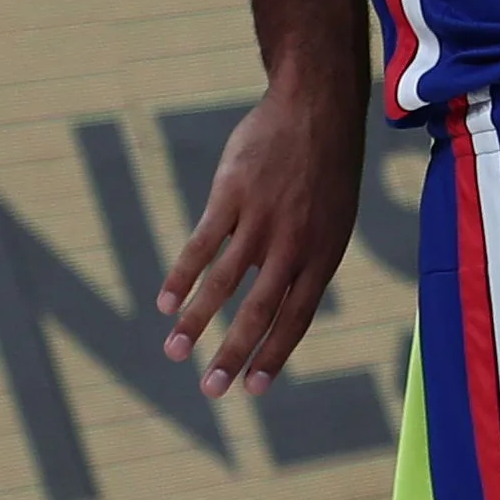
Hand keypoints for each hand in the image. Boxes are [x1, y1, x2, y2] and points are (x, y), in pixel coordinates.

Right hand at [156, 75, 368, 396]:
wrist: (317, 111)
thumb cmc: (325, 170)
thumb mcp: (333, 220)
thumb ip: (306, 262)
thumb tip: (280, 305)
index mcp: (324, 254)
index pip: (298, 316)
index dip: (274, 354)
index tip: (251, 389)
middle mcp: (294, 244)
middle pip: (260, 310)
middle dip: (233, 354)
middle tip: (211, 389)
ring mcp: (261, 220)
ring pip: (225, 283)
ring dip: (196, 320)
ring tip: (174, 351)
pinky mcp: (231, 197)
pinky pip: (202, 244)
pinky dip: (183, 276)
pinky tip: (166, 303)